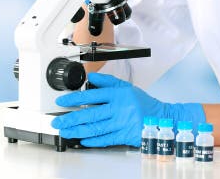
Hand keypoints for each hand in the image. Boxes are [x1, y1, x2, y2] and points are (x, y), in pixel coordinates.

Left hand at [51, 72, 204, 147]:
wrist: (161, 118)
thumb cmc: (142, 103)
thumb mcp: (126, 87)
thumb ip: (107, 82)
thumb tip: (91, 77)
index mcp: (118, 94)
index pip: (91, 95)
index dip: (74, 99)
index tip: (61, 102)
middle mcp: (119, 108)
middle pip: (90, 114)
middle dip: (71, 118)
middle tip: (57, 121)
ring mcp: (121, 123)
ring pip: (95, 128)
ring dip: (77, 130)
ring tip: (65, 131)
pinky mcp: (125, 136)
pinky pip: (106, 139)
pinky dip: (93, 141)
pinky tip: (82, 141)